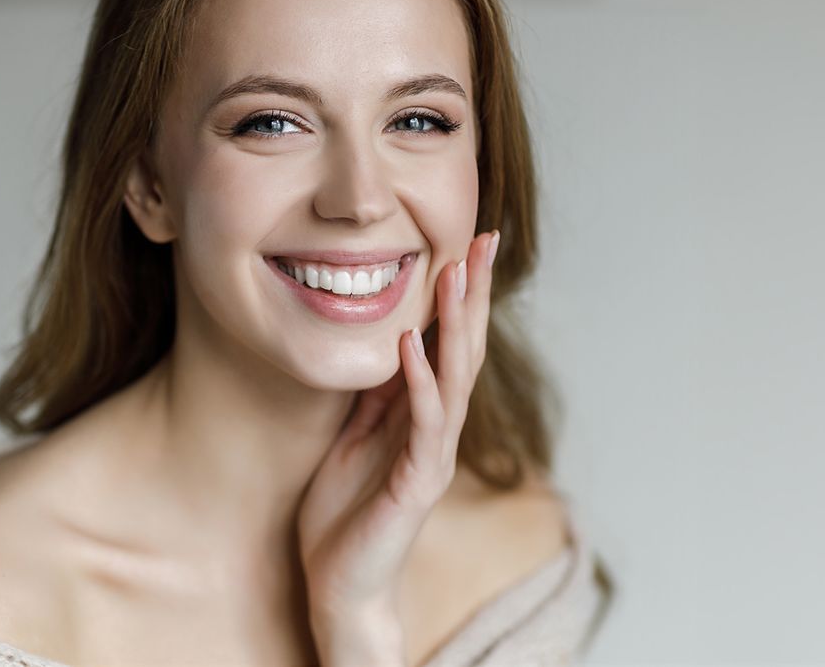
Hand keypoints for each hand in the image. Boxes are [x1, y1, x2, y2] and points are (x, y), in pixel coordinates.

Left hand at [297, 230, 500, 663]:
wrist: (339, 585)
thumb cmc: (344, 517)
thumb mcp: (352, 438)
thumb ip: (374, 397)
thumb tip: (386, 344)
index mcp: (422, 416)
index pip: (449, 344)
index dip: (460, 295)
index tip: (469, 243)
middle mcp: (438, 430)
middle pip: (465, 349)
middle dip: (473, 293)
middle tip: (484, 239)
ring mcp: (433, 455)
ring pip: (454, 378)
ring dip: (454, 324)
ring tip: (455, 274)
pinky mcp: (417, 481)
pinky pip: (421, 422)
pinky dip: (419, 380)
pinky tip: (412, 344)